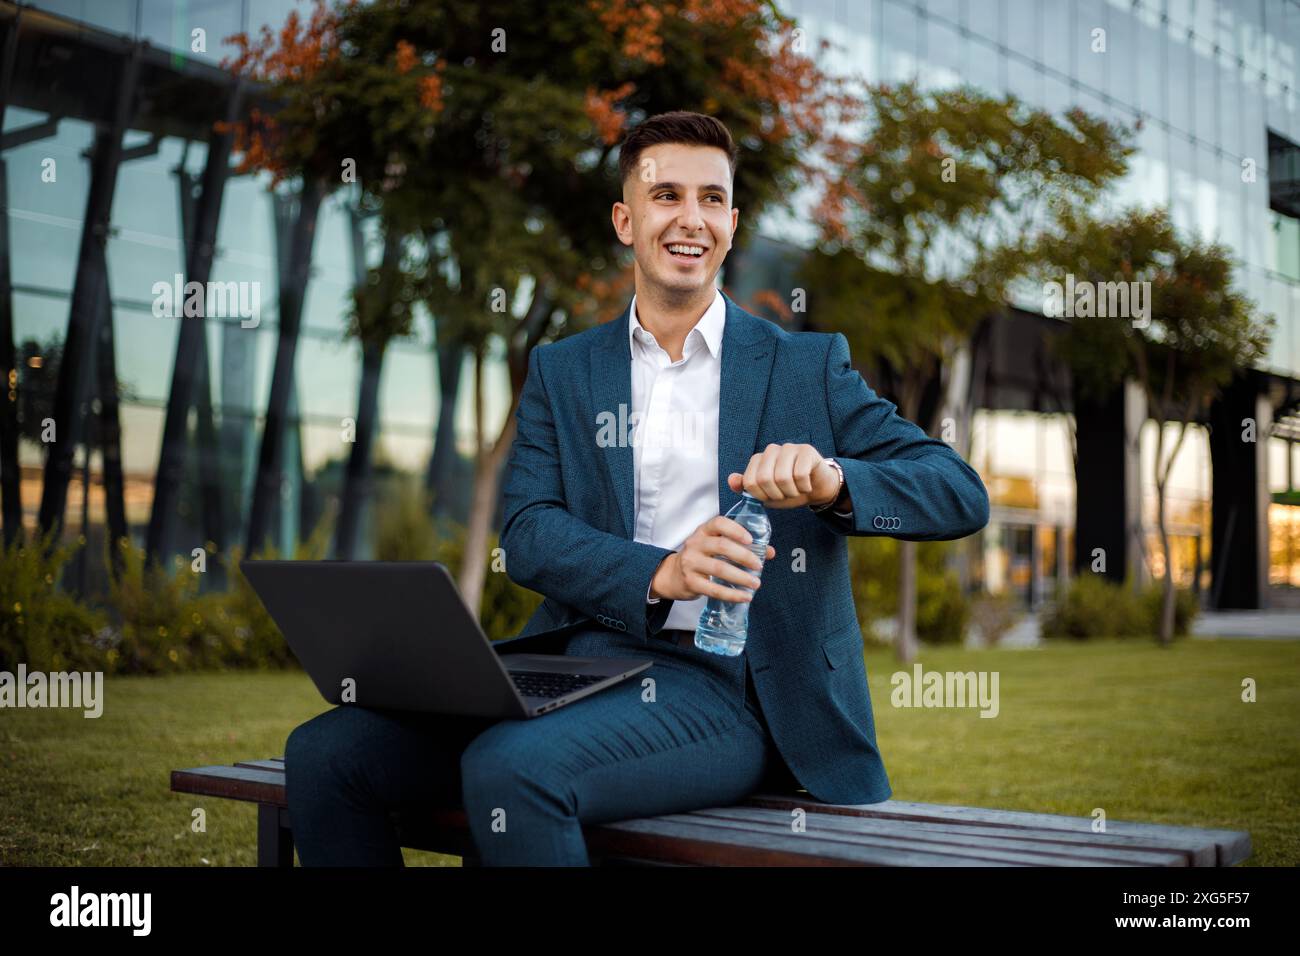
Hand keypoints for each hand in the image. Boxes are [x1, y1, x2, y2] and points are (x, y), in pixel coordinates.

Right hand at [650, 515, 776, 602]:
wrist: (673, 575)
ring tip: (756, 584)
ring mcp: (691, 563)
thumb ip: (741, 546)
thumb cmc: (701, 558)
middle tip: (760, 565)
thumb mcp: (716, 546)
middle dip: (744, 556)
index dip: (736, 530)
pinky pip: (713, 589)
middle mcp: (695, 544)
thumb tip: (770, 552)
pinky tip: (744, 596)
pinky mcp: (691, 582)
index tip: (751, 540)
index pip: (719, 523)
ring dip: (741, 577)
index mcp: (703, 531)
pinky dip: (731, 594)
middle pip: (721, 546)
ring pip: (719, 568)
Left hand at [727, 443, 839, 508]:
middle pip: (765, 479)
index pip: (750, 482)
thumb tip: (731, 480)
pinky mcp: (806, 450)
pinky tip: (806, 485)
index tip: (771, 497)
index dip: (761, 496)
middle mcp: (771, 450)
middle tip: (786, 495)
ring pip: (783, 477)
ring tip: (796, 490)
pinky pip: (800, 475)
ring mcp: (789, 448)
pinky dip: (804, 487)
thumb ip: (747, 488)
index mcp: (758, 459)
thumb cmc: (789, 491)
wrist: (816, 488)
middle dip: (776, 495)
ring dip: (791, 492)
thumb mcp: (765, 494)